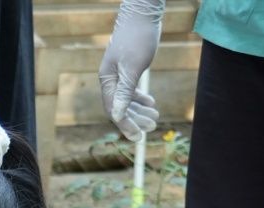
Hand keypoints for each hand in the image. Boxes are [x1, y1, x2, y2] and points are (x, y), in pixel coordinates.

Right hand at [99, 0, 164, 138]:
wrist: (143, 14)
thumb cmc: (137, 38)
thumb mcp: (132, 67)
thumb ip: (124, 92)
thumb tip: (116, 115)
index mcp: (107, 80)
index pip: (114, 109)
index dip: (126, 125)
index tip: (139, 137)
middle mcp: (111, 79)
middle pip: (121, 107)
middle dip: (136, 119)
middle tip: (153, 126)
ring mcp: (119, 74)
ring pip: (127, 99)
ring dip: (140, 110)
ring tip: (156, 117)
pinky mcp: (129, 69)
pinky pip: (132, 90)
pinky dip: (141, 98)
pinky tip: (152, 103)